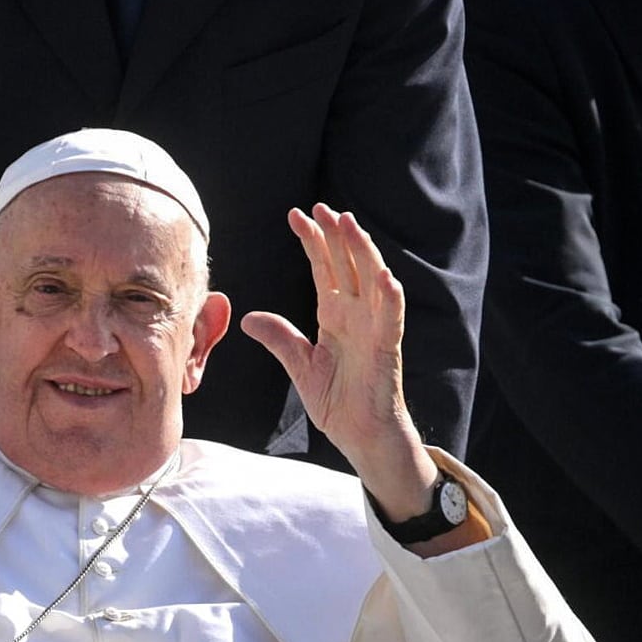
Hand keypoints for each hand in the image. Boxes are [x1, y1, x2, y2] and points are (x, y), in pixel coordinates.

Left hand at [241, 205, 432, 518]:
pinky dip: (389, 296)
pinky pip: (392, 318)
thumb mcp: (300, 366)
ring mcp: (374, 328)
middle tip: (320, 207)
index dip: (312, 242)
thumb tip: (249, 317)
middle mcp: (357, 315)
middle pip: (347, 265)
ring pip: (371, 280)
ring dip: (362, 252)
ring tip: (349, 224)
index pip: (324, 269)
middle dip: (334, 236)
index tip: (295, 216)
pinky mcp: (387, 349)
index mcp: (336, 316)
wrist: (359, 434)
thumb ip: (280, 339)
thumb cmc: (338, 400)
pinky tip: (383, 275)